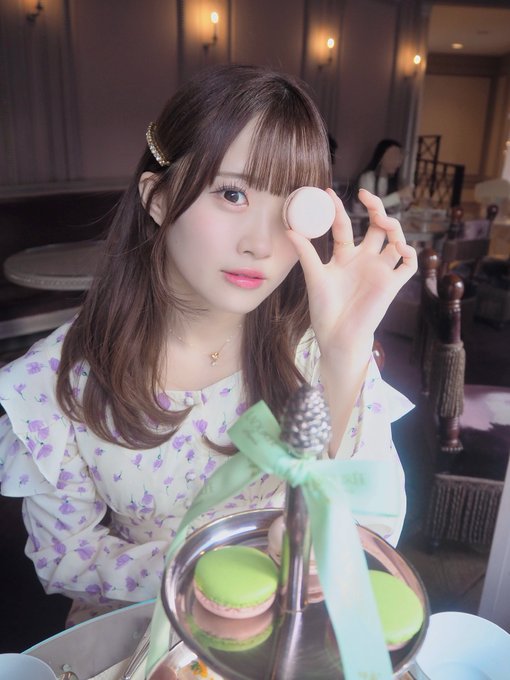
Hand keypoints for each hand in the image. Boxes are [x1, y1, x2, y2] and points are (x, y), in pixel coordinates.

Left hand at [286, 188, 416, 359]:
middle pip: (377, 226)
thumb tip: (290, 229)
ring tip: (384, 221)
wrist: (337, 335)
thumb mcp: (314, 277)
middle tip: (367, 195)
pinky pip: (408, 265)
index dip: (339, 209)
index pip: (345, 225)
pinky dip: (409, 253)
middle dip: (376, 208)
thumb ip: (306, 253)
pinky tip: (399, 247)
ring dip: (394, 226)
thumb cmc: (324, 309)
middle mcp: (365, 259)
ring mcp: (380, 270)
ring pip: (395, 240)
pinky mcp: (392, 284)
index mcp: (344, 256)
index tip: (329, 193)